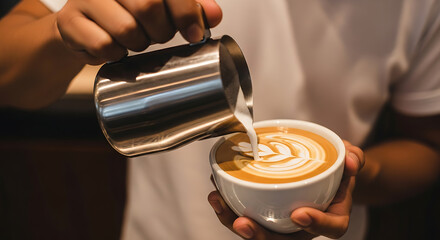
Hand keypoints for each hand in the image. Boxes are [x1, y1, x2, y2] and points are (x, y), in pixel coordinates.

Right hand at [56, 0, 221, 64]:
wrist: (80, 25)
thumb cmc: (125, 13)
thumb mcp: (161, 7)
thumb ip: (189, 7)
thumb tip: (215, 14)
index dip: (187, 12)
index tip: (194, 34)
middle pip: (148, 7)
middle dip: (161, 31)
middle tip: (157, 35)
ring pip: (127, 30)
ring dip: (137, 45)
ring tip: (134, 40)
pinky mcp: (70, 21)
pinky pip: (104, 46)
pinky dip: (115, 55)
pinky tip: (113, 48)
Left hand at [207, 140, 364, 239]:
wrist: (326, 172)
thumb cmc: (337, 169)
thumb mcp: (351, 159)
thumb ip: (354, 158)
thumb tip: (350, 159)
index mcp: (332, 215)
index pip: (331, 228)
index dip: (316, 224)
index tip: (299, 214)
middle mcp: (305, 225)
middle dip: (259, 236)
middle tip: (242, 222)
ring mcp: (283, 221)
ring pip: (260, 233)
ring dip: (233, 221)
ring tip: (217, 200)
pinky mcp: (266, 213)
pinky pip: (247, 216)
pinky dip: (228, 207)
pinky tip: (216, 191)